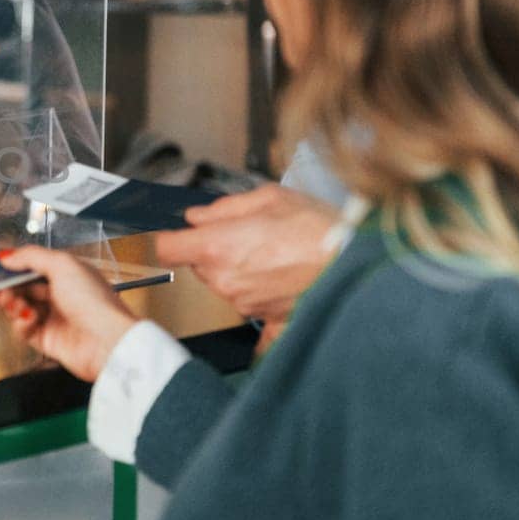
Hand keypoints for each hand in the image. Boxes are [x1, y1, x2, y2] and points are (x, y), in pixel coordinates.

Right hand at [0, 246, 139, 382]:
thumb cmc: (96, 303)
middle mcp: (63, 296)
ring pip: (22, 309)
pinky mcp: (49, 340)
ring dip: (13, 305)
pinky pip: (24, 330)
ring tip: (13, 303)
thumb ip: (32, 256)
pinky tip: (26, 319)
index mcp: (70, 274)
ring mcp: (56, 319)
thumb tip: (8, 256)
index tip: (1, 266)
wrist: (107, 342)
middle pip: (25, 289)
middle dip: (10, 287)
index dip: (17, 267)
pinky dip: (20, 324)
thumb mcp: (63, 265)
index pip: (36, 267)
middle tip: (0, 287)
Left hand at [154, 184, 337, 327]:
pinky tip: (280, 293)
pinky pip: (255, 320)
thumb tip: (198, 216)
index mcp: (218, 246)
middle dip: (216, 251)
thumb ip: (225, 207)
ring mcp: (245, 304)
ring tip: (277, 256)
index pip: (164, 248)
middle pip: (201, 266)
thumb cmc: (319, 229)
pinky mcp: (268, 322)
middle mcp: (225, 280)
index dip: (160, 241)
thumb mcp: (270, 197)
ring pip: (227, 285)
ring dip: (242, 272)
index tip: (160, 239)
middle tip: (250, 236)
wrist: (359, 264)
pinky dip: (264, 305)